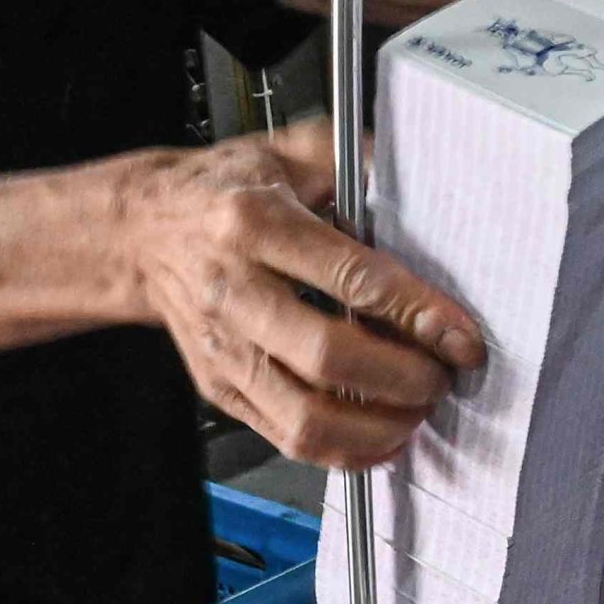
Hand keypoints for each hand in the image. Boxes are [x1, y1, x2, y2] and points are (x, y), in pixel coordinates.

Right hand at [101, 122, 485, 468]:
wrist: (143, 229)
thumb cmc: (224, 190)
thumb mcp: (290, 153)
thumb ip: (361, 164)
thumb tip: (433, 191)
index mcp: (255, 223)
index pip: (351, 280)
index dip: (417, 316)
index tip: (461, 339)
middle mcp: (234, 289)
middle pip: (328, 358)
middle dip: (403, 380)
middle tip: (441, 377)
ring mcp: (222, 347)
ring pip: (305, 416)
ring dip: (377, 426)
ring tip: (415, 411)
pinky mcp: (218, 385)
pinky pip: (285, 437)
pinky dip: (343, 450)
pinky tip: (380, 436)